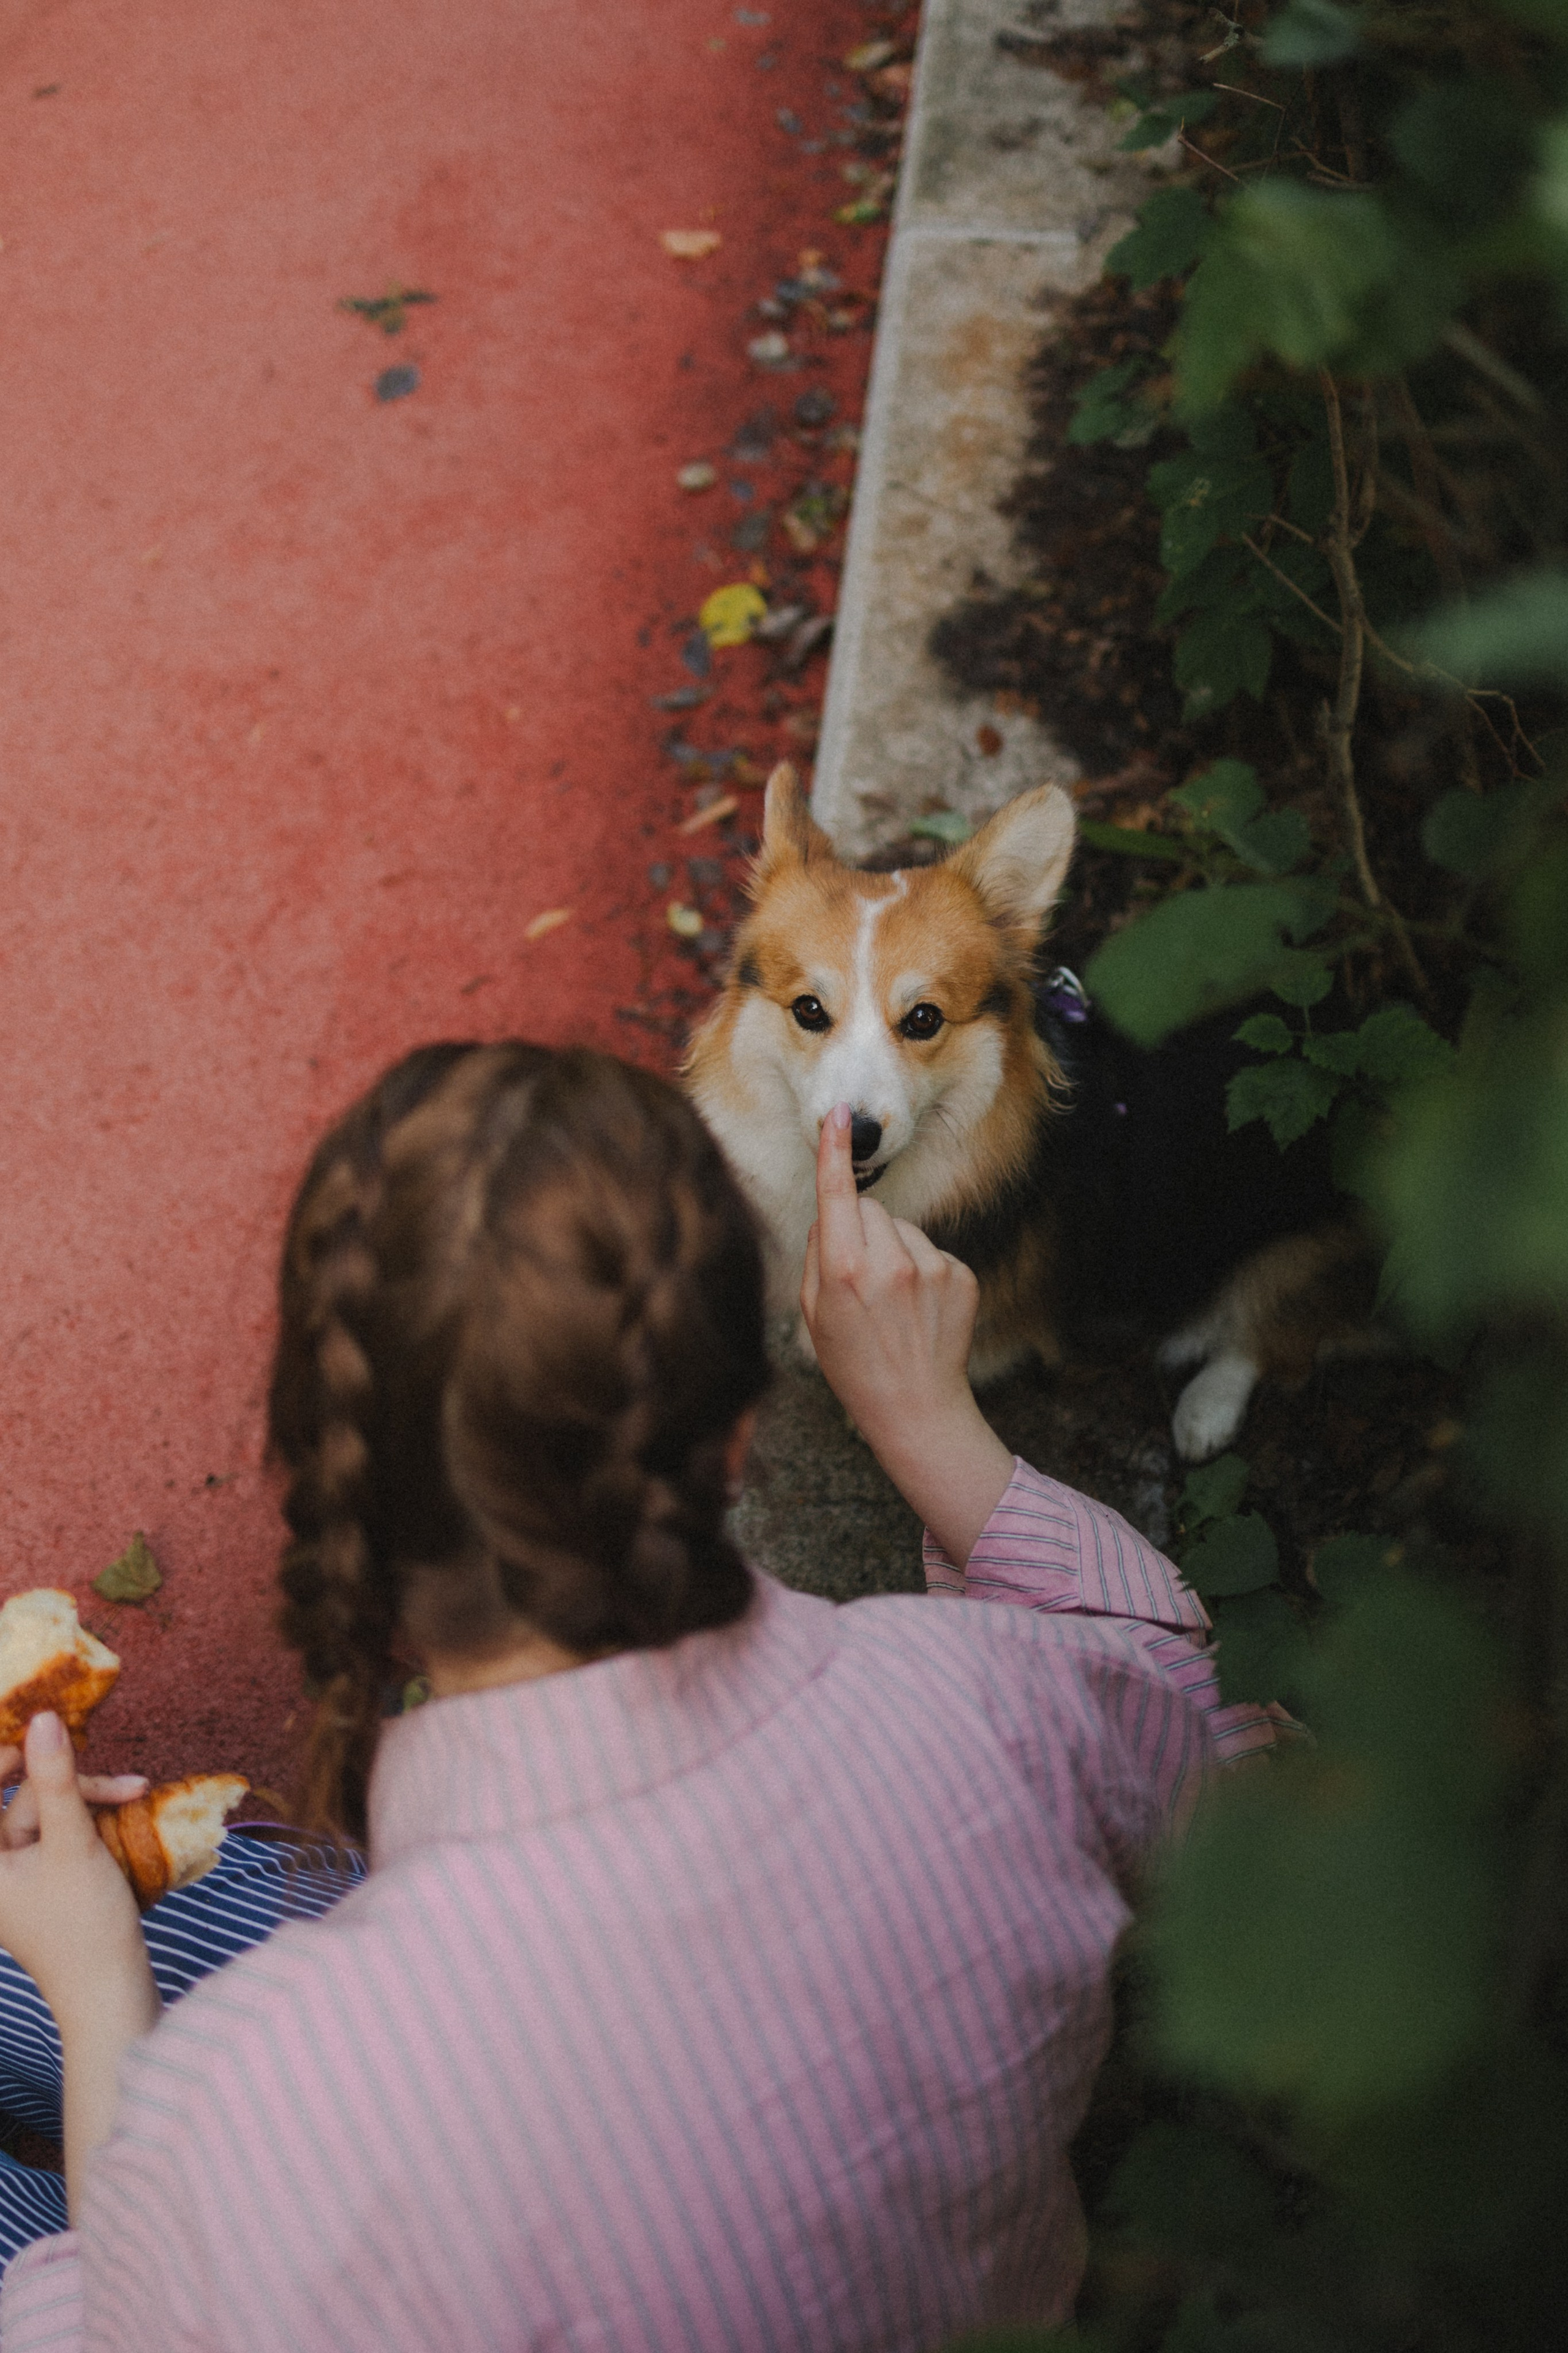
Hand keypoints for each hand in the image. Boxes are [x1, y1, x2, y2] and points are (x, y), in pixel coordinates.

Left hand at [0, 1714, 153, 2029]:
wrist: (109, 1992)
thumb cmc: (82, 1924)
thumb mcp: (72, 1843)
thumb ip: (58, 1780)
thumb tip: (43, 1718)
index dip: (5, 1755)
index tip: (40, 1726)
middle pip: (15, 1798)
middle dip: (62, 1777)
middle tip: (99, 1760)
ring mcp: (15, 1874)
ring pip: (43, 1810)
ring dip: (86, 1795)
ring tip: (133, 1788)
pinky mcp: (41, 1879)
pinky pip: (57, 1830)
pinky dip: (87, 1816)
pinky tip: (125, 1802)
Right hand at [801, 1104, 1013, 1565]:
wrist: (916, 1407)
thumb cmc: (855, 1364)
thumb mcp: (815, 1314)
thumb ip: (819, 1256)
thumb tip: (832, 1216)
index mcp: (845, 1269)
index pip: (837, 1195)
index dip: (834, 1152)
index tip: (837, 1114)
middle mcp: (890, 1261)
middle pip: (870, 1209)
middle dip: (861, 1230)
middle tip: (860, 1280)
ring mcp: (932, 1266)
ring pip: (902, 1228)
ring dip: (894, 1252)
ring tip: (894, 1303)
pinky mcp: (961, 1274)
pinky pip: (932, 1250)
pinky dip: (923, 1271)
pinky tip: (919, 1309)